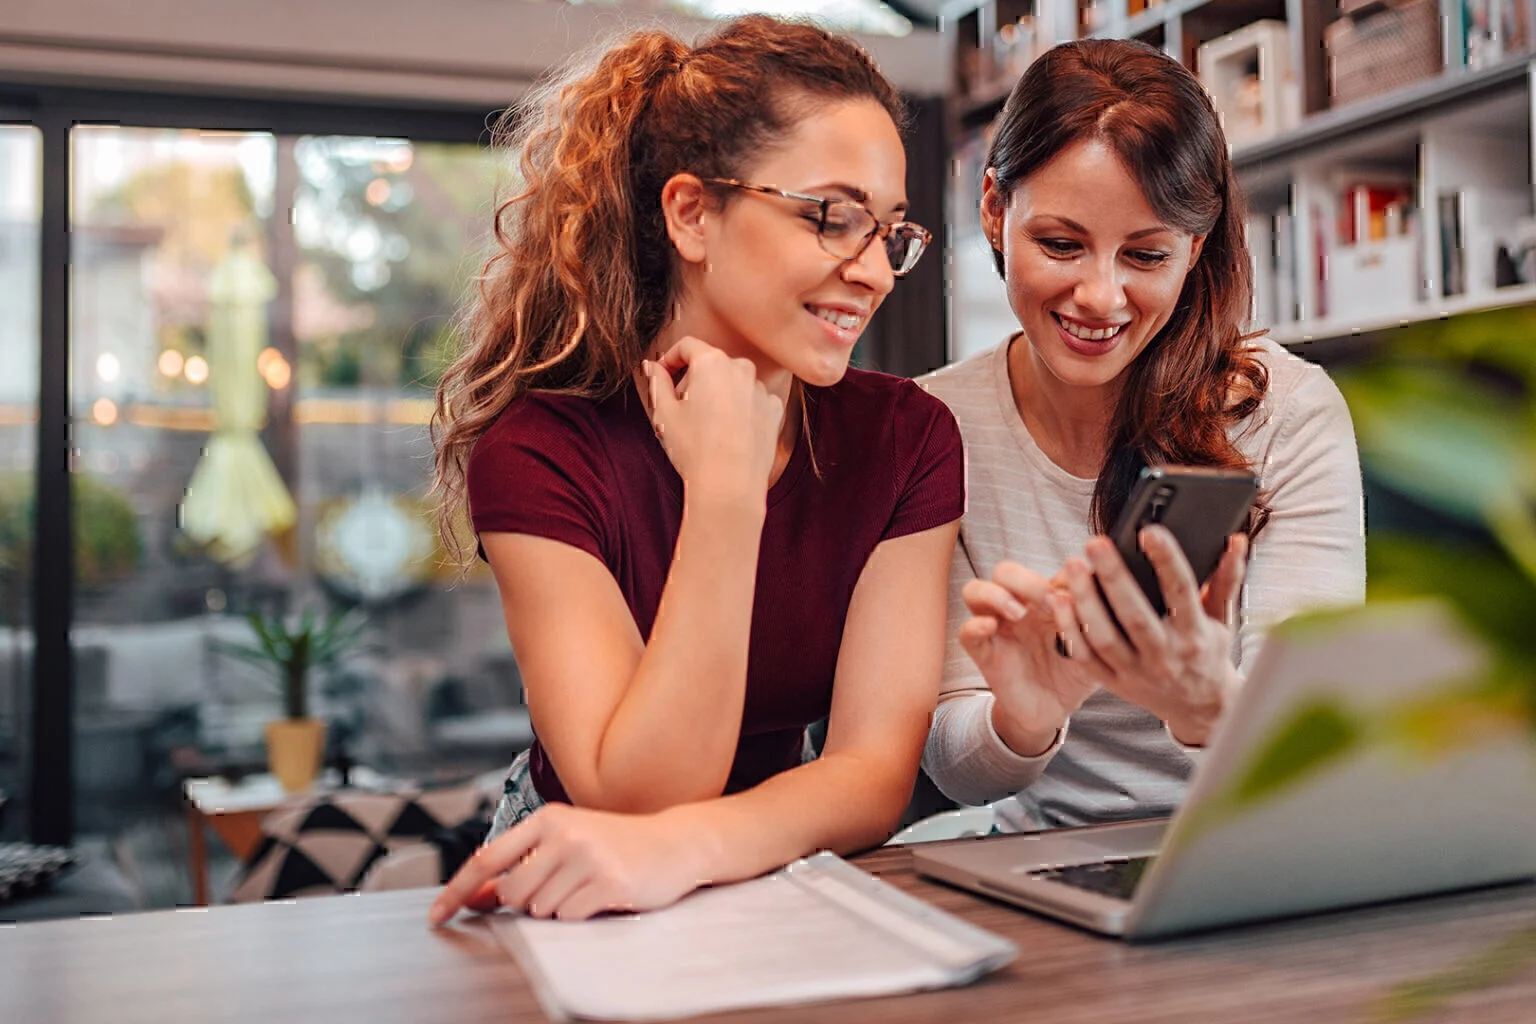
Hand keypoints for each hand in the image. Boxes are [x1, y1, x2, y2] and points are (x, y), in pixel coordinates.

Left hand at [427, 803, 710, 924]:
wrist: (674, 844)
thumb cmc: (617, 844)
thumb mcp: (567, 842)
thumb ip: (522, 863)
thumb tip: (475, 894)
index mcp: (548, 819)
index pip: (487, 858)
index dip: (456, 890)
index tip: (437, 916)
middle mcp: (564, 834)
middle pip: (513, 893)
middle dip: (529, 902)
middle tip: (561, 887)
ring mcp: (587, 858)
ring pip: (541, 909)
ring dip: (558, 908)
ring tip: (586, 887)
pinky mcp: (608, 882)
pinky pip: (569, 918)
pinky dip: (579, 915)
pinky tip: (601, 896)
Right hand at [643, 337, 784, 505]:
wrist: (730, 485)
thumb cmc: (694, 449)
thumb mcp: (664, 413)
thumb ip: (657, 382)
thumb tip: (652, 366)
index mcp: (712, 362)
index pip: (687, 346)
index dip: (670, 359)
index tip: (662, 375)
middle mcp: (741, 368)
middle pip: (711, 364)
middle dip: (693, 380)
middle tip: (679, 409)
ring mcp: (761, 389)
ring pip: (733, 383)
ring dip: (718, 395)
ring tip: (705, 426)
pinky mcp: (774, 410)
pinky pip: (752, 401)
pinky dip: (740, 410)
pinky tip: (728, 434)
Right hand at [958, 561, 1102, 756]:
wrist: (1054, 710)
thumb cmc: (1073, 672)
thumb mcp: (1092, 646)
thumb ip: (1099, 621)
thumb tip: (1115, 592)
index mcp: (1045, 600)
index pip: (1045, 571)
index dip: (1065, 576)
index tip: (1083, 593)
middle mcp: (1018, 606)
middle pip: (1005, 572)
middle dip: (1026, 581)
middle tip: (1050, 600)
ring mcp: (997, 627)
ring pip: (976, 590)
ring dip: (996, 595)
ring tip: (1018, 612)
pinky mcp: (984, 652)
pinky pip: (967, 632)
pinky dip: (975, 625)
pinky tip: (991, 627)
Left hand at [1059, 527, 1248, 745]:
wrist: (1199, 708)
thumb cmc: (1208, 653)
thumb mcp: (1222, 618)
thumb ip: (1226, 578)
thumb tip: (1237, 541)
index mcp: (1195, 634)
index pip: (1181, 592)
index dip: (1167, 560)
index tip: (1150, 531)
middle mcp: (1165, 655)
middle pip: (1135, 615)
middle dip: (1114, 577)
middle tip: (1095, 543)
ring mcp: (1136, 672)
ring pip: (1104, 637)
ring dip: (1085, 601)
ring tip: (1073, 566)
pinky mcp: (1114, 682)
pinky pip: (1086, 656)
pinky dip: (1070, 629)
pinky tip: (1058, 600)